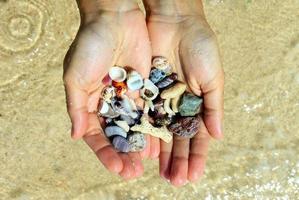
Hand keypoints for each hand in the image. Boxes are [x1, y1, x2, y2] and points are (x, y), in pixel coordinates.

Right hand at [63, 0, 158, 179]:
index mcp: (90, 103)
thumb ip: (77, 107)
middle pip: (117, 135)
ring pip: (134, 128)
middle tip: (132, 172)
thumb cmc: (90, 45)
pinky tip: (158, 145)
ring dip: (139, 147)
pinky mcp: (144, 89)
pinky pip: (148, 113)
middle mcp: (109, 103)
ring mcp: (127, 97)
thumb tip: (76, 136)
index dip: (105, 152)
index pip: (97, 135)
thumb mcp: (75, 77)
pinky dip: (152, 129)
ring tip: (146, 165)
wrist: (115, 19)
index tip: (116, 167)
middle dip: (123, 154)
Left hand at [144, 0, 223, 185]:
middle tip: (175, 180)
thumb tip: (218, 135)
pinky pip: (145, 115)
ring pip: (160, 131)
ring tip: (160, 172)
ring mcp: (161, 99)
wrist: (175, 22)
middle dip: (178, 159)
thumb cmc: (200, 46)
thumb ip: (214, 106)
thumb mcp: (213, 77)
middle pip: (178, 138)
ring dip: (161, 152)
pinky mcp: (145, 91)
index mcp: (198, 103)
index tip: (194, 175)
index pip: (197, 135)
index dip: (197, 156)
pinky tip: (145, 151)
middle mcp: (178, 105)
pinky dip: (145, 133)